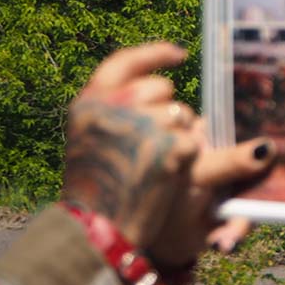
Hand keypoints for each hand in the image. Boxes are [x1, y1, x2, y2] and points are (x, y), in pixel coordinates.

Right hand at [62, 42, 274, 270]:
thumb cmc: (97, 188)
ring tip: (152, 166)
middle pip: (161, 88)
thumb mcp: (91, 139)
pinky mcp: (172, 147)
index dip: (153, 54)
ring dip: (179, 135)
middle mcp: (115, 106)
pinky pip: (194, 141)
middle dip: (166, 110)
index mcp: (90, 102)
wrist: (97, 231)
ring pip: (182, 115)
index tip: (179, 54)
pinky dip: (187, 157)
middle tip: (148, 147)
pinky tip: (166, 176)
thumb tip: (161, 83)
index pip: (123, 62)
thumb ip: (116, 108)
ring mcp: (144, 125)